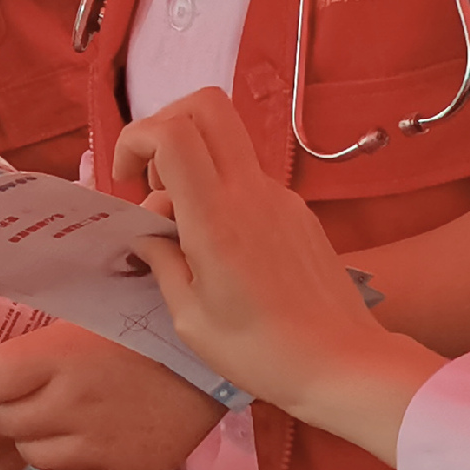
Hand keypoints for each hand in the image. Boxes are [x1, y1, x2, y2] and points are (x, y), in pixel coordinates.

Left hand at [0, 322, 227, 469]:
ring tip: (71, 417)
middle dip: (6, 414)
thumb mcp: (86, 318)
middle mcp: (74, 405)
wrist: (216, 368)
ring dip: (41, 440)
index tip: (4, 378)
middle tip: (32, 400)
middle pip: (1, 425)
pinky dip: (78, 462)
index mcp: (62, 356)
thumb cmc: (144, 331)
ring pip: (34, 458)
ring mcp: (99, 447)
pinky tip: (101, 437)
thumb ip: (35, 349)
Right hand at [120, 89, 441, 459]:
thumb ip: (162, 264)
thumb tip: (148, 235)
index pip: (172, 133)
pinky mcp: (297, 212)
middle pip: (206, 106)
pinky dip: (219, 194)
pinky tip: (221, 250)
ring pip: (226, 144)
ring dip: (192, 167)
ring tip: (184, 233)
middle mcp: (251, 192)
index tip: (127, 182)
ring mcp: (280, 197)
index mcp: (216, 218)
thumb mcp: (191, 319)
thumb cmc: (262, 353)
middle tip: (150, 181)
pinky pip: (247, 180)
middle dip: (164, 127)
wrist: (343, 363)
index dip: (136, 140)